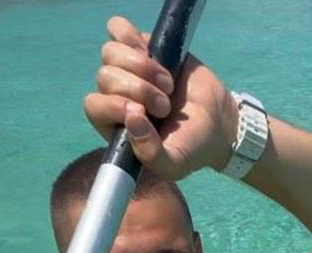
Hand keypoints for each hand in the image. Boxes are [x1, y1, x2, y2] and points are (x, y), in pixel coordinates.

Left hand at [83, 16, 235, 178]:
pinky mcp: (140, 45)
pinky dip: (132, 39)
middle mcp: (115, 94)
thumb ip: (150, 154)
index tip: (142, 113)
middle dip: (139, 90)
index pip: (94, 105)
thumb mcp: (173, 164)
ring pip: (110, 53)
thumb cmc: (191, 146)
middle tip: (164, 106)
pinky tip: (152, 54)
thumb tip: (131, 118)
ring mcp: (126, 68)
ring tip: (167, 85)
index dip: (115, 105)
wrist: (217, 121)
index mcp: (115, 124)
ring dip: (142, 68)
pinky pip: (118, 29)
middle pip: (105, 77)